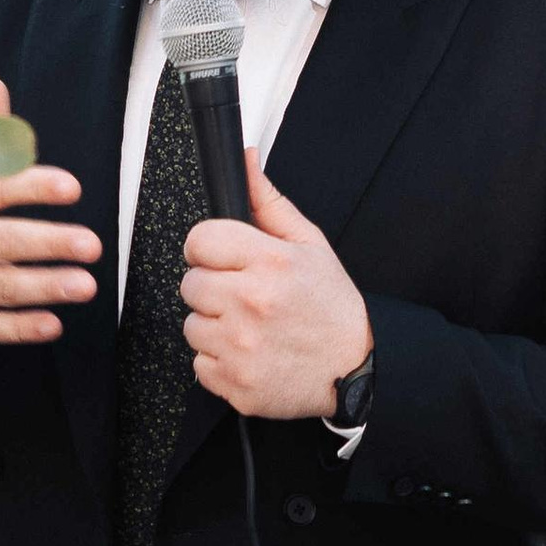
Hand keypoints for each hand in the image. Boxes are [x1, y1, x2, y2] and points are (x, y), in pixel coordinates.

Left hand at [178, 161, 370, 419]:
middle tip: (244, 298)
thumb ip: (269, 203)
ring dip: (214, 327)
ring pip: (191, 326)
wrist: (355, 370)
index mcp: (270, 263)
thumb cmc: (332, 308)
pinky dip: (219, 361)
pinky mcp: (235, 382)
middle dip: (213, 289)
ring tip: (250, 328)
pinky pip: (199, 364)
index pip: (199, 240)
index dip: (209, 249)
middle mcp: (252, 303)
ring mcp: (241, 346)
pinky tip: (249, 353)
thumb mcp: (310, 245)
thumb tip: (246, 162)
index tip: (224, 260)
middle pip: (190, 284)